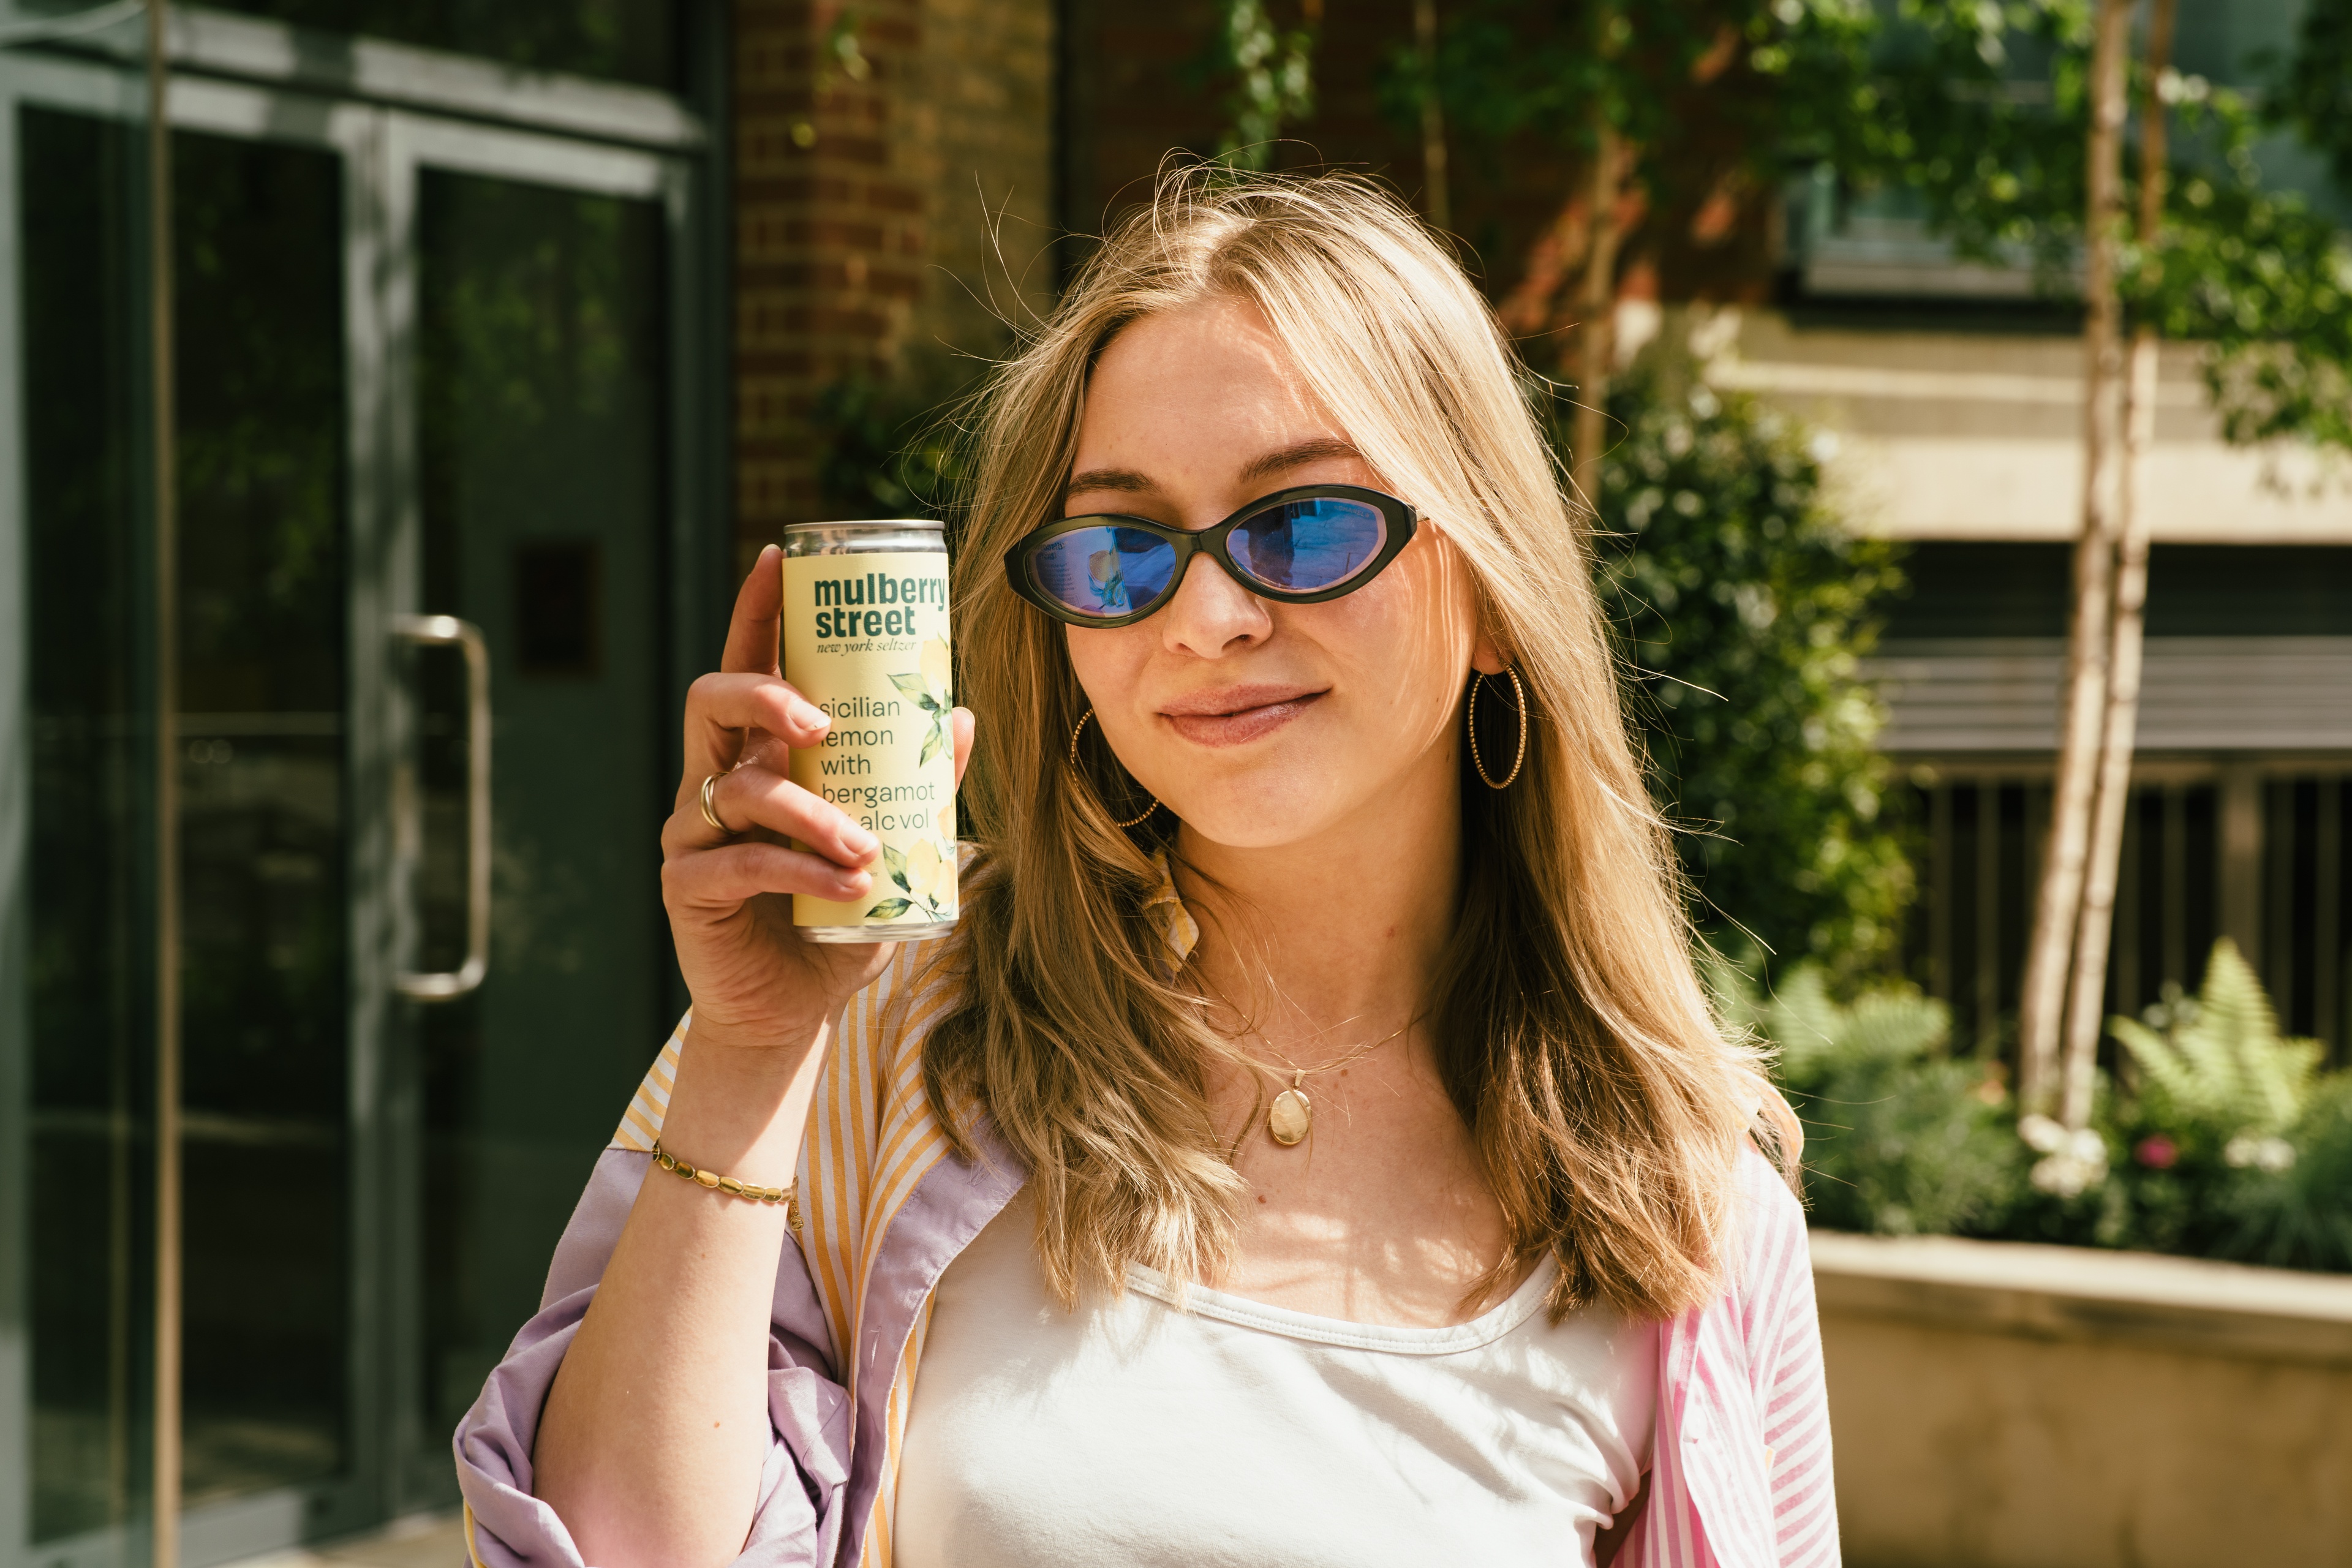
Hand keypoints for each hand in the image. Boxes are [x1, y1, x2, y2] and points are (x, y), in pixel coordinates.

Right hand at [659, 545, 975, 1056]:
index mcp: (759, 754)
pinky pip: (741, 862)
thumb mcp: (893, 845)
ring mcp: (695, 832)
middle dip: (767, 695)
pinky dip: (800, 870)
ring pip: (741, 790)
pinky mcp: (687, 887)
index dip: (756, 609)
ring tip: (868, 847)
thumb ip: (922, 785)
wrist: (792, 1011)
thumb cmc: (836, 917)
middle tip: (823, 724)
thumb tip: (964, 715)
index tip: (780, 557)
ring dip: (814, 813)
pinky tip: (847, 887)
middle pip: (714, 699)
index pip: (749, 663)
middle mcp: (716, 779)